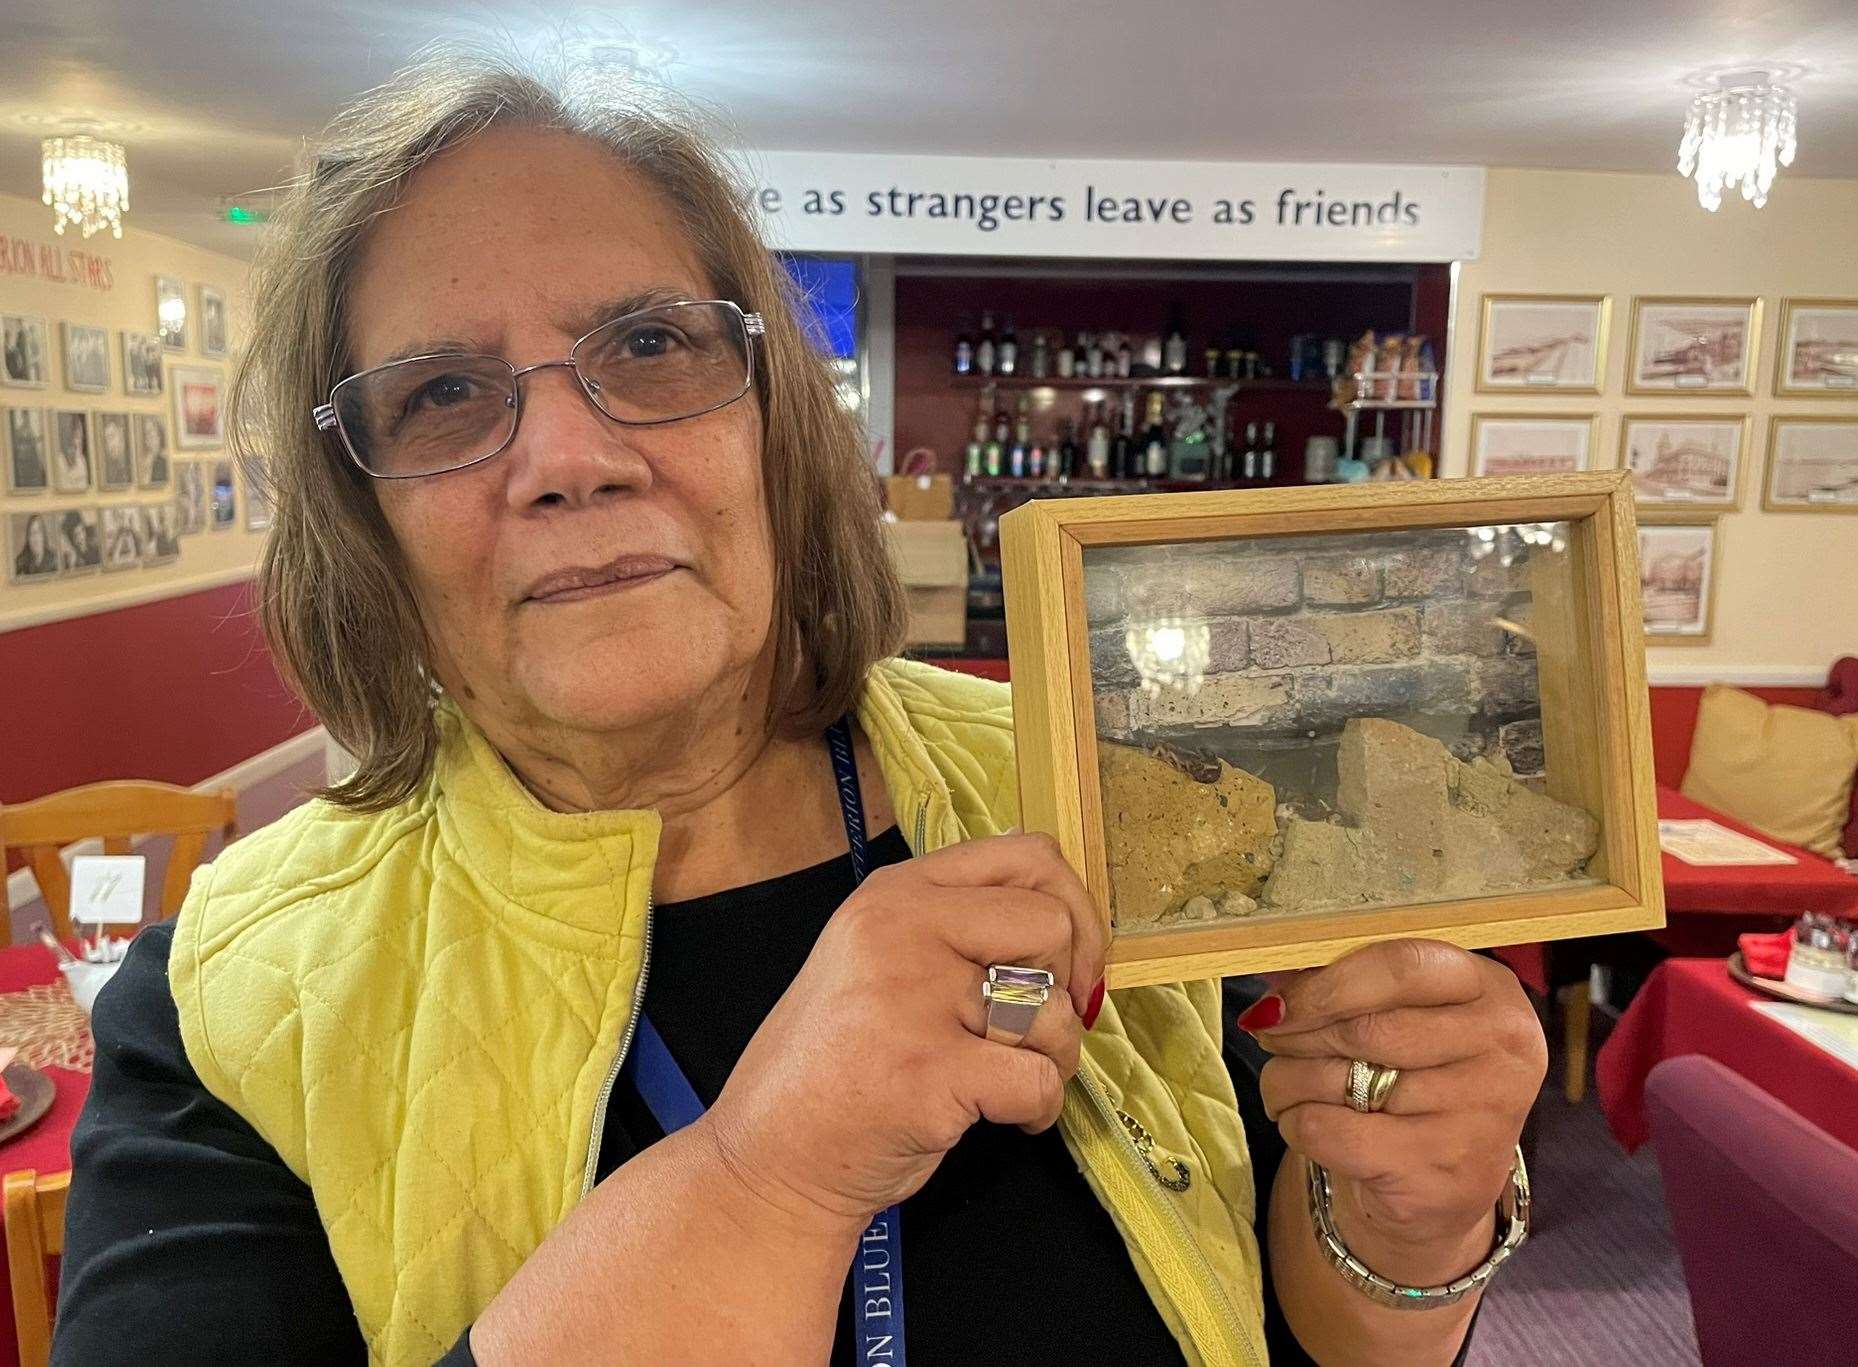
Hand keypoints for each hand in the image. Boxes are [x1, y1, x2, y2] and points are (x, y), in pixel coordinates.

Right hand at [702, 833, 1106, 1235]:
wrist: (771, 1156)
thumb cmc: (835, 1063)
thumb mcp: (874, 956)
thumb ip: (952, 924)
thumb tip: (1063, 917)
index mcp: (895, 893)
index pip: (1026, 854)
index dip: (1074, 907)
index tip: (1069, 961)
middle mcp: (901, 930)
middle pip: (1051, 923)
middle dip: (1067, 983)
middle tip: (1037, 1026)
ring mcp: (912, 1000)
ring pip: (1052, 1009)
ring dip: (1056, 1057)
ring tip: (1012, 1080)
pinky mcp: (930, 1073)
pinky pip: (1040, 1081)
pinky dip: (1040, 1110)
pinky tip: (1006, 1118)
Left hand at [1245, 940, 1545, 1278]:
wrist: (1441, 1189)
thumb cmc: (1411, 1080)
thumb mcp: (1400, 1016)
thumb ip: (1346, 982)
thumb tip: (1276, 972)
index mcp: (1492, 991)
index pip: (1403, 967)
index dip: (1327, 982)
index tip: (1279, 999)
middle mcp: (1501, 1049)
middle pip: (1365, 1027)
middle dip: (1297, 1032)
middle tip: (1271, 1036)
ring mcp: (1477, 1115)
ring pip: (1336, 1079)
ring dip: (1287, 1079)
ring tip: (1286, 1083)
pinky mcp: (1437, 1171)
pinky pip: (1326, 1130)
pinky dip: (1295, 1123)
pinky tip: (1303, 1123)